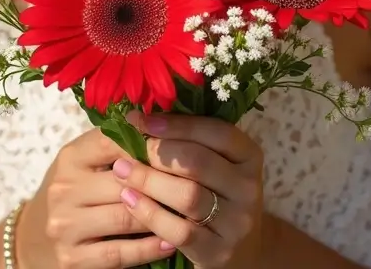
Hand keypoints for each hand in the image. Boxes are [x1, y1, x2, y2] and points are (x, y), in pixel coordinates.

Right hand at [17, 127, 176, 268]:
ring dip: (161, 216)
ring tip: (190, 213)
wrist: (36, 234)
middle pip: (125, 181)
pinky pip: (119, 253)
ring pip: (125, 217)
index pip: (115, 142)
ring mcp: (65, 226)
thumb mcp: (89, 161)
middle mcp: (64, 188)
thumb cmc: (78, 188)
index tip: (183, 146)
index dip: (151, 144)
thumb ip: (118, 144)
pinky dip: (148, 248)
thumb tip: (165, 122)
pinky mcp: (71, 260)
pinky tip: (170, 242)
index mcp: (71, 156)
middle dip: (163, 182)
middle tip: (198, 182)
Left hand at [112, 114, 263, 268]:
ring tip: (120, 170)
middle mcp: (249, 188)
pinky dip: (150, 213)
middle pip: (198, 162)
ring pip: (188, 196)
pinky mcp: (218, 253)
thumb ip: (191, 142)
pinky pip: (180, 231)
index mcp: (250, 156)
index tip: (139, 119)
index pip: (215, 131)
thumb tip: (142, 117)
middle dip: (157, 151)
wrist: (241, 250)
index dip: (175, 124)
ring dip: (148, 180)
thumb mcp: (217, 164)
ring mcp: (237, 223)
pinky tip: (129, 199)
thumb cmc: (217, 194)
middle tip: (125, 147)